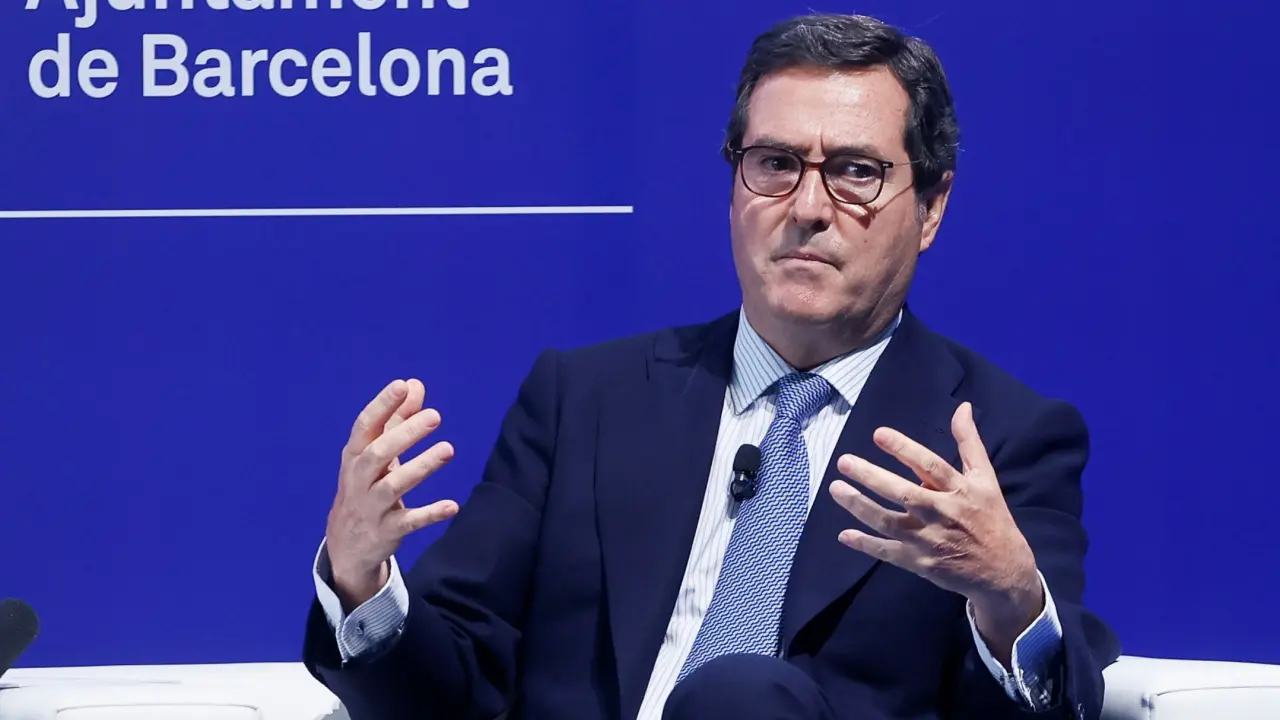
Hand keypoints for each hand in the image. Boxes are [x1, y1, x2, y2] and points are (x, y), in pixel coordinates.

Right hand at [325, 378, 458, 609]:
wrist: (346, 544)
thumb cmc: (366, 486)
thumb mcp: (375, 454)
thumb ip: (395, 419)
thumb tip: (413, 384)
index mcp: (355, 456)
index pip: (365, 427)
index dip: (382, 405)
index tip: (402, 386)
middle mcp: (359, 480)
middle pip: (378, 454)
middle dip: (405, 434)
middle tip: (435, 416)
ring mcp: (371, 507)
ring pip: (393, 486)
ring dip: (421, 467)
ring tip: (448, 449)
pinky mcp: (387, 531)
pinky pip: (409, 522)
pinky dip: (430, 514)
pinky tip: (452, 506)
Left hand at [829, 402, 1041, 659]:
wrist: (1003, 571)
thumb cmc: (991, 518)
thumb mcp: (985, 479)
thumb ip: (970, 443)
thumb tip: (963, 407)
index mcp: (960, 491)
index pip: (930, 466)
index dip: (904, 449)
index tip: (878, 434)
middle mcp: (943, 514)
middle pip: (903, 494)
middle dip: (872, 477)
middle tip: (844, 462)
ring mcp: (929, 540)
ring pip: (888, 522)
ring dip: (860, 506)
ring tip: (835, 489)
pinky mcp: (920, 562)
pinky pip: (888, 552)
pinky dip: (866, 545)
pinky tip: (844, 535)